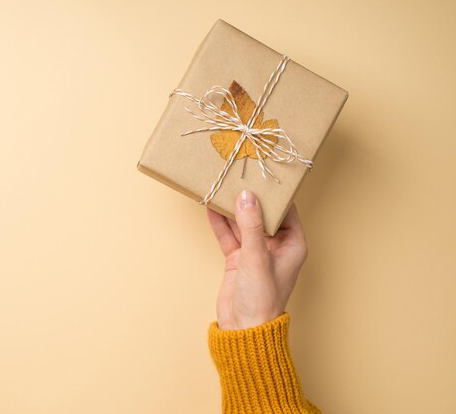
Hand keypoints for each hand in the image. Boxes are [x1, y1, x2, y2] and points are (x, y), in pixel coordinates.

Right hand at [206, 190, 307, 329]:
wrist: (243, 329)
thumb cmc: (262, 299)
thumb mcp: (257, 258)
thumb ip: (251, 226)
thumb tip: (247, 196)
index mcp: (293, 244)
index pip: (286, 210)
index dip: (274, 193)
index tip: (262, 174)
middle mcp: (276, 245)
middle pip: (262, 214)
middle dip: (249, 197)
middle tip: (237, 176)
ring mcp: (255, 251)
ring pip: (243, 223)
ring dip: (232, 208)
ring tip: (221, 187)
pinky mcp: (238, 258)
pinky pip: (228, 235)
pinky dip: (220, 223)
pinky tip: (210, 207)